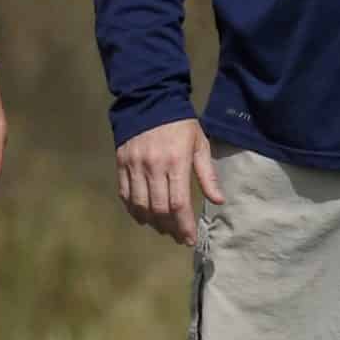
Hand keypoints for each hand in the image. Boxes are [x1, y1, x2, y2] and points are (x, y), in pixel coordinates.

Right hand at [115, 118, 224, 245]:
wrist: (149, 100)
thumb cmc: (180, 124)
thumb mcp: (199, 144)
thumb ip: (207, 174)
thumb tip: (218, 201)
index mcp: (176, 161)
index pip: (178, 203)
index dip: (184, 225)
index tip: (189, 239)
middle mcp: (153, 166)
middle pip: (159, 208)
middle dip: (170, 228)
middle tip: (178, 236)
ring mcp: (135, 165)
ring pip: (140, 205)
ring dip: (151, 222)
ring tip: (162, 228)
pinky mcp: (121, 163)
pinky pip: (125, 194)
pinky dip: (133, 209)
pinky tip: (142, 215)